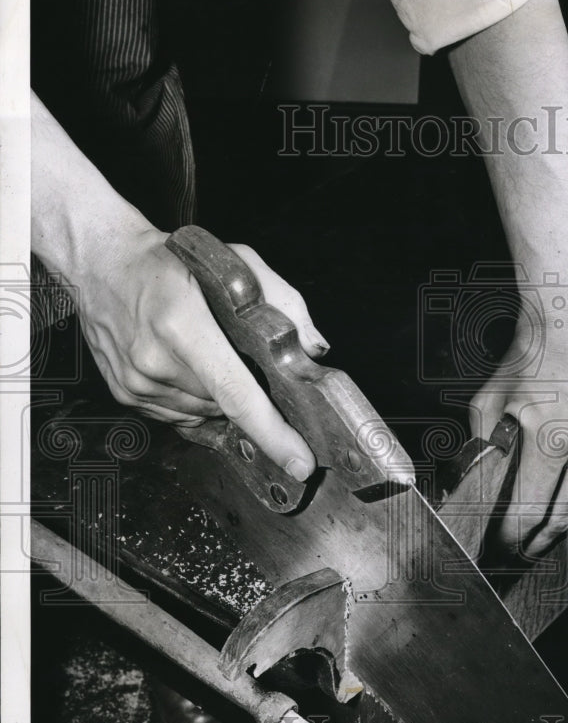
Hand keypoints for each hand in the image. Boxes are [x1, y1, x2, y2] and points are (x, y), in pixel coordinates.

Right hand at [75, 226, 328, 480]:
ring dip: (216, 395)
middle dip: (243, 390)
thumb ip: (283, 301)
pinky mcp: (127, 395)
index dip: (272, 433)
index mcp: (182, 325)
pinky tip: (185, 366)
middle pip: (225, 406)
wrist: (102, 262)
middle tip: (234, 352)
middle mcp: (154, 360)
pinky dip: (193, 398)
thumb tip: (311, 348)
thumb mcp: (235, 262)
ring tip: (201, 351)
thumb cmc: (167, 261)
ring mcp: (136, 383)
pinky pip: (178, 415)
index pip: (236, 394)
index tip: (298, 461)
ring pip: (204, 413)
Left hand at [469, 295, 567, 556]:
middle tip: (514, 554)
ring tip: (537, 543)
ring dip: (559, 531)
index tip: (496, 546)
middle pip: (560, 519)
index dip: (511, 536)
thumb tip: (473, 482)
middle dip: (533, 543)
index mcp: (549, 440)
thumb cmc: (526, 358)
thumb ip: (481, 445)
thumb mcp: (488, 401)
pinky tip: (563, 515)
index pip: (529, 510)